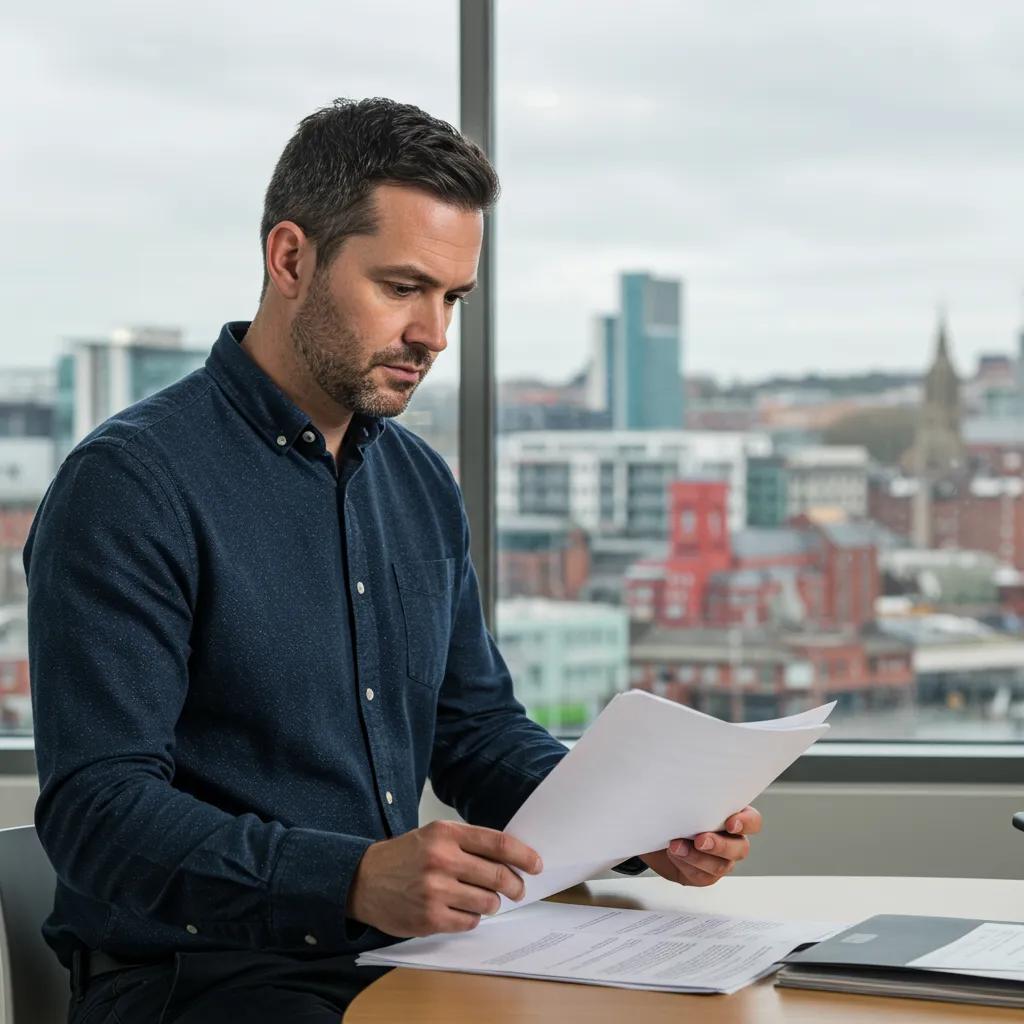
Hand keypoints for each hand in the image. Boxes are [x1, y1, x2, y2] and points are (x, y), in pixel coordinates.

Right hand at [347, 820, 542, 936]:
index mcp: (446, 833)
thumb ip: (468, 842)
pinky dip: (472, 918)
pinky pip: (470, 922)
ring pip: (487, 902)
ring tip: (484, 899)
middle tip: (518, 889)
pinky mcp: (429, 918)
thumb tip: (510, 858)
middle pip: (497, 875)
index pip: (498, 843)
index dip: (523, 855)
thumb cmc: (405, 857)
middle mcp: (441, 859)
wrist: (363, 880)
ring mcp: (435, 891)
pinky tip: (462, 910)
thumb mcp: (434, 835)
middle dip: (515, 885)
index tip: (536, 864)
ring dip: (492, 903)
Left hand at [639, 806, 761, 886]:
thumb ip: (693, 796)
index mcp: (733, 816)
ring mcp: (721, 860)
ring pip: (720, 865)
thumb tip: (683, 784)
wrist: (661, 834)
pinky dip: (686, 864)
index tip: (730, 823)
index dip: (746, 823)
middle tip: (700, 840)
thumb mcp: (685, 799)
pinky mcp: (706, 875)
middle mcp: (732, 840)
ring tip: (676, 846)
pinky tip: (674, 854)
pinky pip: (702, 875)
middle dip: (719, 845)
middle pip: (740, 848)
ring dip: (697, 857)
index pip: (753, 821)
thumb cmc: (676, 811)